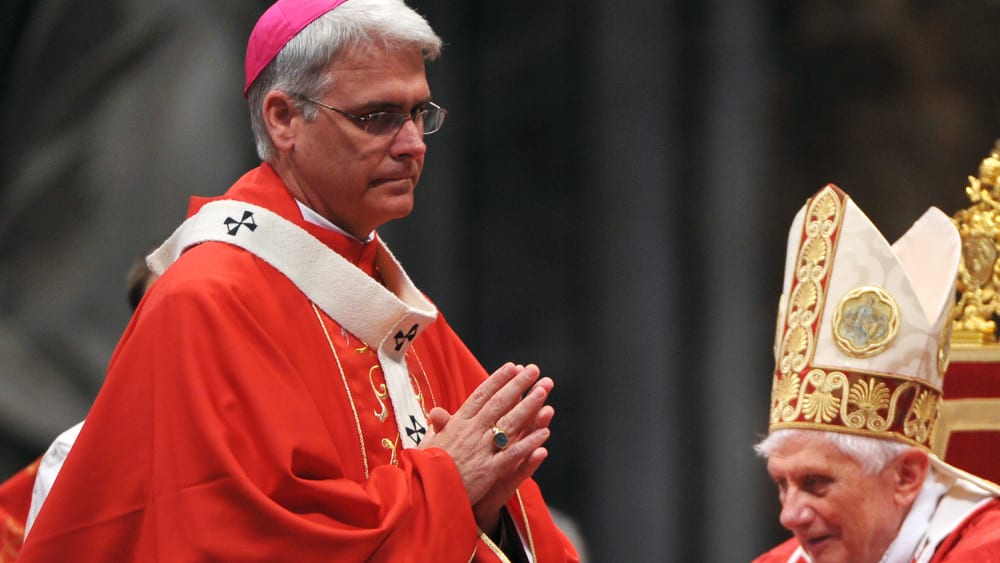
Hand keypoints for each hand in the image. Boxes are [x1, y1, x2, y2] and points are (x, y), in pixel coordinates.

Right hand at [420, 363, 554, 532]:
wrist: (422, 493)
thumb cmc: (424, 469)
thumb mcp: (427, 442)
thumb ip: (438, 427)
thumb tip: (437, 411)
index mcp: (457, 424)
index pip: (480, 396)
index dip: (497, 380)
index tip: (512, 367)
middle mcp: (471, 432)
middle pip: (498, 403)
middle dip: (517, 385)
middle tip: (533, 370)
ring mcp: (481, 450)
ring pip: (509, 423)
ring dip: (528, 406)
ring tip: (543, 391)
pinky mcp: (488, 470)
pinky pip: (513, 454)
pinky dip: (529, 443)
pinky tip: (544, 433)